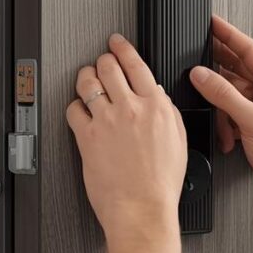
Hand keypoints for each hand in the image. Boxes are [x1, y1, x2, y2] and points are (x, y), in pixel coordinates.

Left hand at [66, 34, 186, 237]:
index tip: (117, 43)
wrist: (142, 209)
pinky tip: (79, 111)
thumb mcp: (178, 142)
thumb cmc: (160, 185)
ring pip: (88, 82)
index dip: (123, 48)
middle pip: (108, 66)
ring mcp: (107, 121)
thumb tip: (156, 97)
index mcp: (157, 107)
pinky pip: (73, 110)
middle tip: (100, 61)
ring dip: (85, 76)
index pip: (136, 64)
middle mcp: (131, 108)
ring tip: (85, 79)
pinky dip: (74, 107)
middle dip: (102, 60)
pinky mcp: (87, 136)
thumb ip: (167, 114)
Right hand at [189, 15, 252, 217]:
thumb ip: (224, 96)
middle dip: (216, 69)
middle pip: (237, 71)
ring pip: (231, 97)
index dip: (228, 34)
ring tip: (218, 120)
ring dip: (221, 109)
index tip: (211, 22)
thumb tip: (201, 75)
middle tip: (195, 59)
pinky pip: (232, 117)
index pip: (248, 50)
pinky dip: (225, 127)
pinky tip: (227, 139)